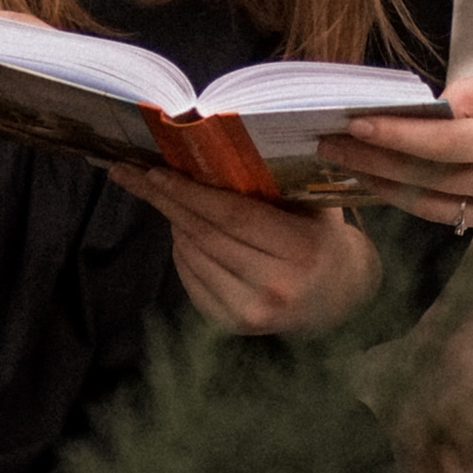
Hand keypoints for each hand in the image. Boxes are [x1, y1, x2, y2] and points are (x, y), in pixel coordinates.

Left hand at [112, 163, 382, 333]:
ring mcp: (253, 313)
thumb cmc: (322, 235)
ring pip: (194, 258)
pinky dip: (181, 254)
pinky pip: (192, 283)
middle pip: (207, 237)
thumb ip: (275, 181)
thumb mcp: (312, 202)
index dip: (191, 193)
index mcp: (301, 249)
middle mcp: (276, 287)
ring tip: (166, 198)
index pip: (233, 216)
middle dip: (167, 202)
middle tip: (133, 175)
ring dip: (174, 225)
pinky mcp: (234, 327)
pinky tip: (184, 234)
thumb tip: (215, 145)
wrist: (340, 295)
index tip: (156, 171)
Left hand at [326, 67, 472, 252]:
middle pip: (429, 183)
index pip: (439, 147)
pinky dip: (433, 202)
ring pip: (440, 210)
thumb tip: (420, 114)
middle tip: (328, 148)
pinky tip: (400, 186)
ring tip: (352, 170)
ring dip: (391, 191)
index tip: (350, 126)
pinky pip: (466, 220)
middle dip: (373, 165)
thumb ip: (470, 97)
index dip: (391, 138)